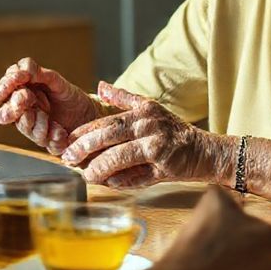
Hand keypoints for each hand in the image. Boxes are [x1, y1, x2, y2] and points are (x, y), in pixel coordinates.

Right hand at [0, 58, 97, 153]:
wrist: (88, 114)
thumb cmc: (68, 96)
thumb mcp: (55, 80)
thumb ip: (38, 73)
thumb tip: (23, 68)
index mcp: (20, 94)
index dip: (4, 87)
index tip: (18, 78)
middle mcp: (22, 112)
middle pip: (4, 114)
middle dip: (15, 106)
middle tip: (27, 97)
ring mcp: (32, 128)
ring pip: (23, 126)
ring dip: (37, 120)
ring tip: (47, 116)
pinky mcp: (45, 142)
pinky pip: (42, 140)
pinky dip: (52, 133)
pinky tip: (59, 131)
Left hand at [61, 82, 213, 185]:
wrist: (203, 151)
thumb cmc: (172, 130)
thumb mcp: (150, 107)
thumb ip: (123, 98)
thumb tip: (100, 86)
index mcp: (142, 111)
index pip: (106, 120)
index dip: (85, 131)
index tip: (68, 140)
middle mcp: (148, 126)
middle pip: (110, 135)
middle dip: (85, 148)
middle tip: (67, 158)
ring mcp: (156, 146)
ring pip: (119, 157)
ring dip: (99, 167)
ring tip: (85, 174)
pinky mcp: (164, 165)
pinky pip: (136, 176)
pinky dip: (120, 181)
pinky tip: (107, 183)